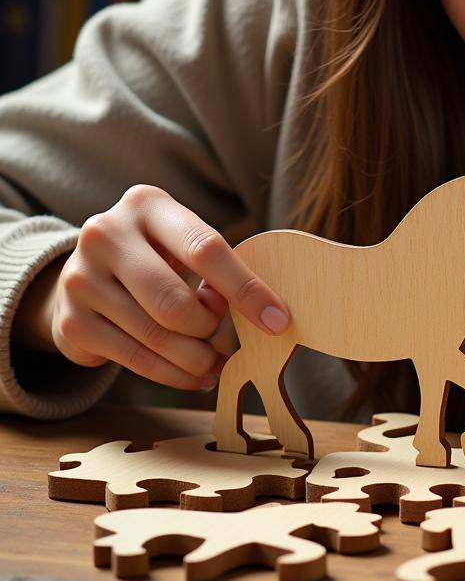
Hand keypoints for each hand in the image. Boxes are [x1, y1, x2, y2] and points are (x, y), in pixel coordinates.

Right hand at [39, 185, 289, 390]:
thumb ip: (216, 265)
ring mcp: (82, 279)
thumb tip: (261, 311)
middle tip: (226, 340)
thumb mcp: (180, 241)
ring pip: (156, 336)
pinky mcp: (71, 322)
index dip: (246, 288)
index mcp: (146, 204)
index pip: (205, 248)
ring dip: (196, 358)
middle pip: (175, 302)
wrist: (84, 273)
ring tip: (214, 362)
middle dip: (210, 328)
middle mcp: (106, 235)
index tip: (277, 319)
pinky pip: (135, 359)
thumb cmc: (155, 255)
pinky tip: (194, 376)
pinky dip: (173, 375)